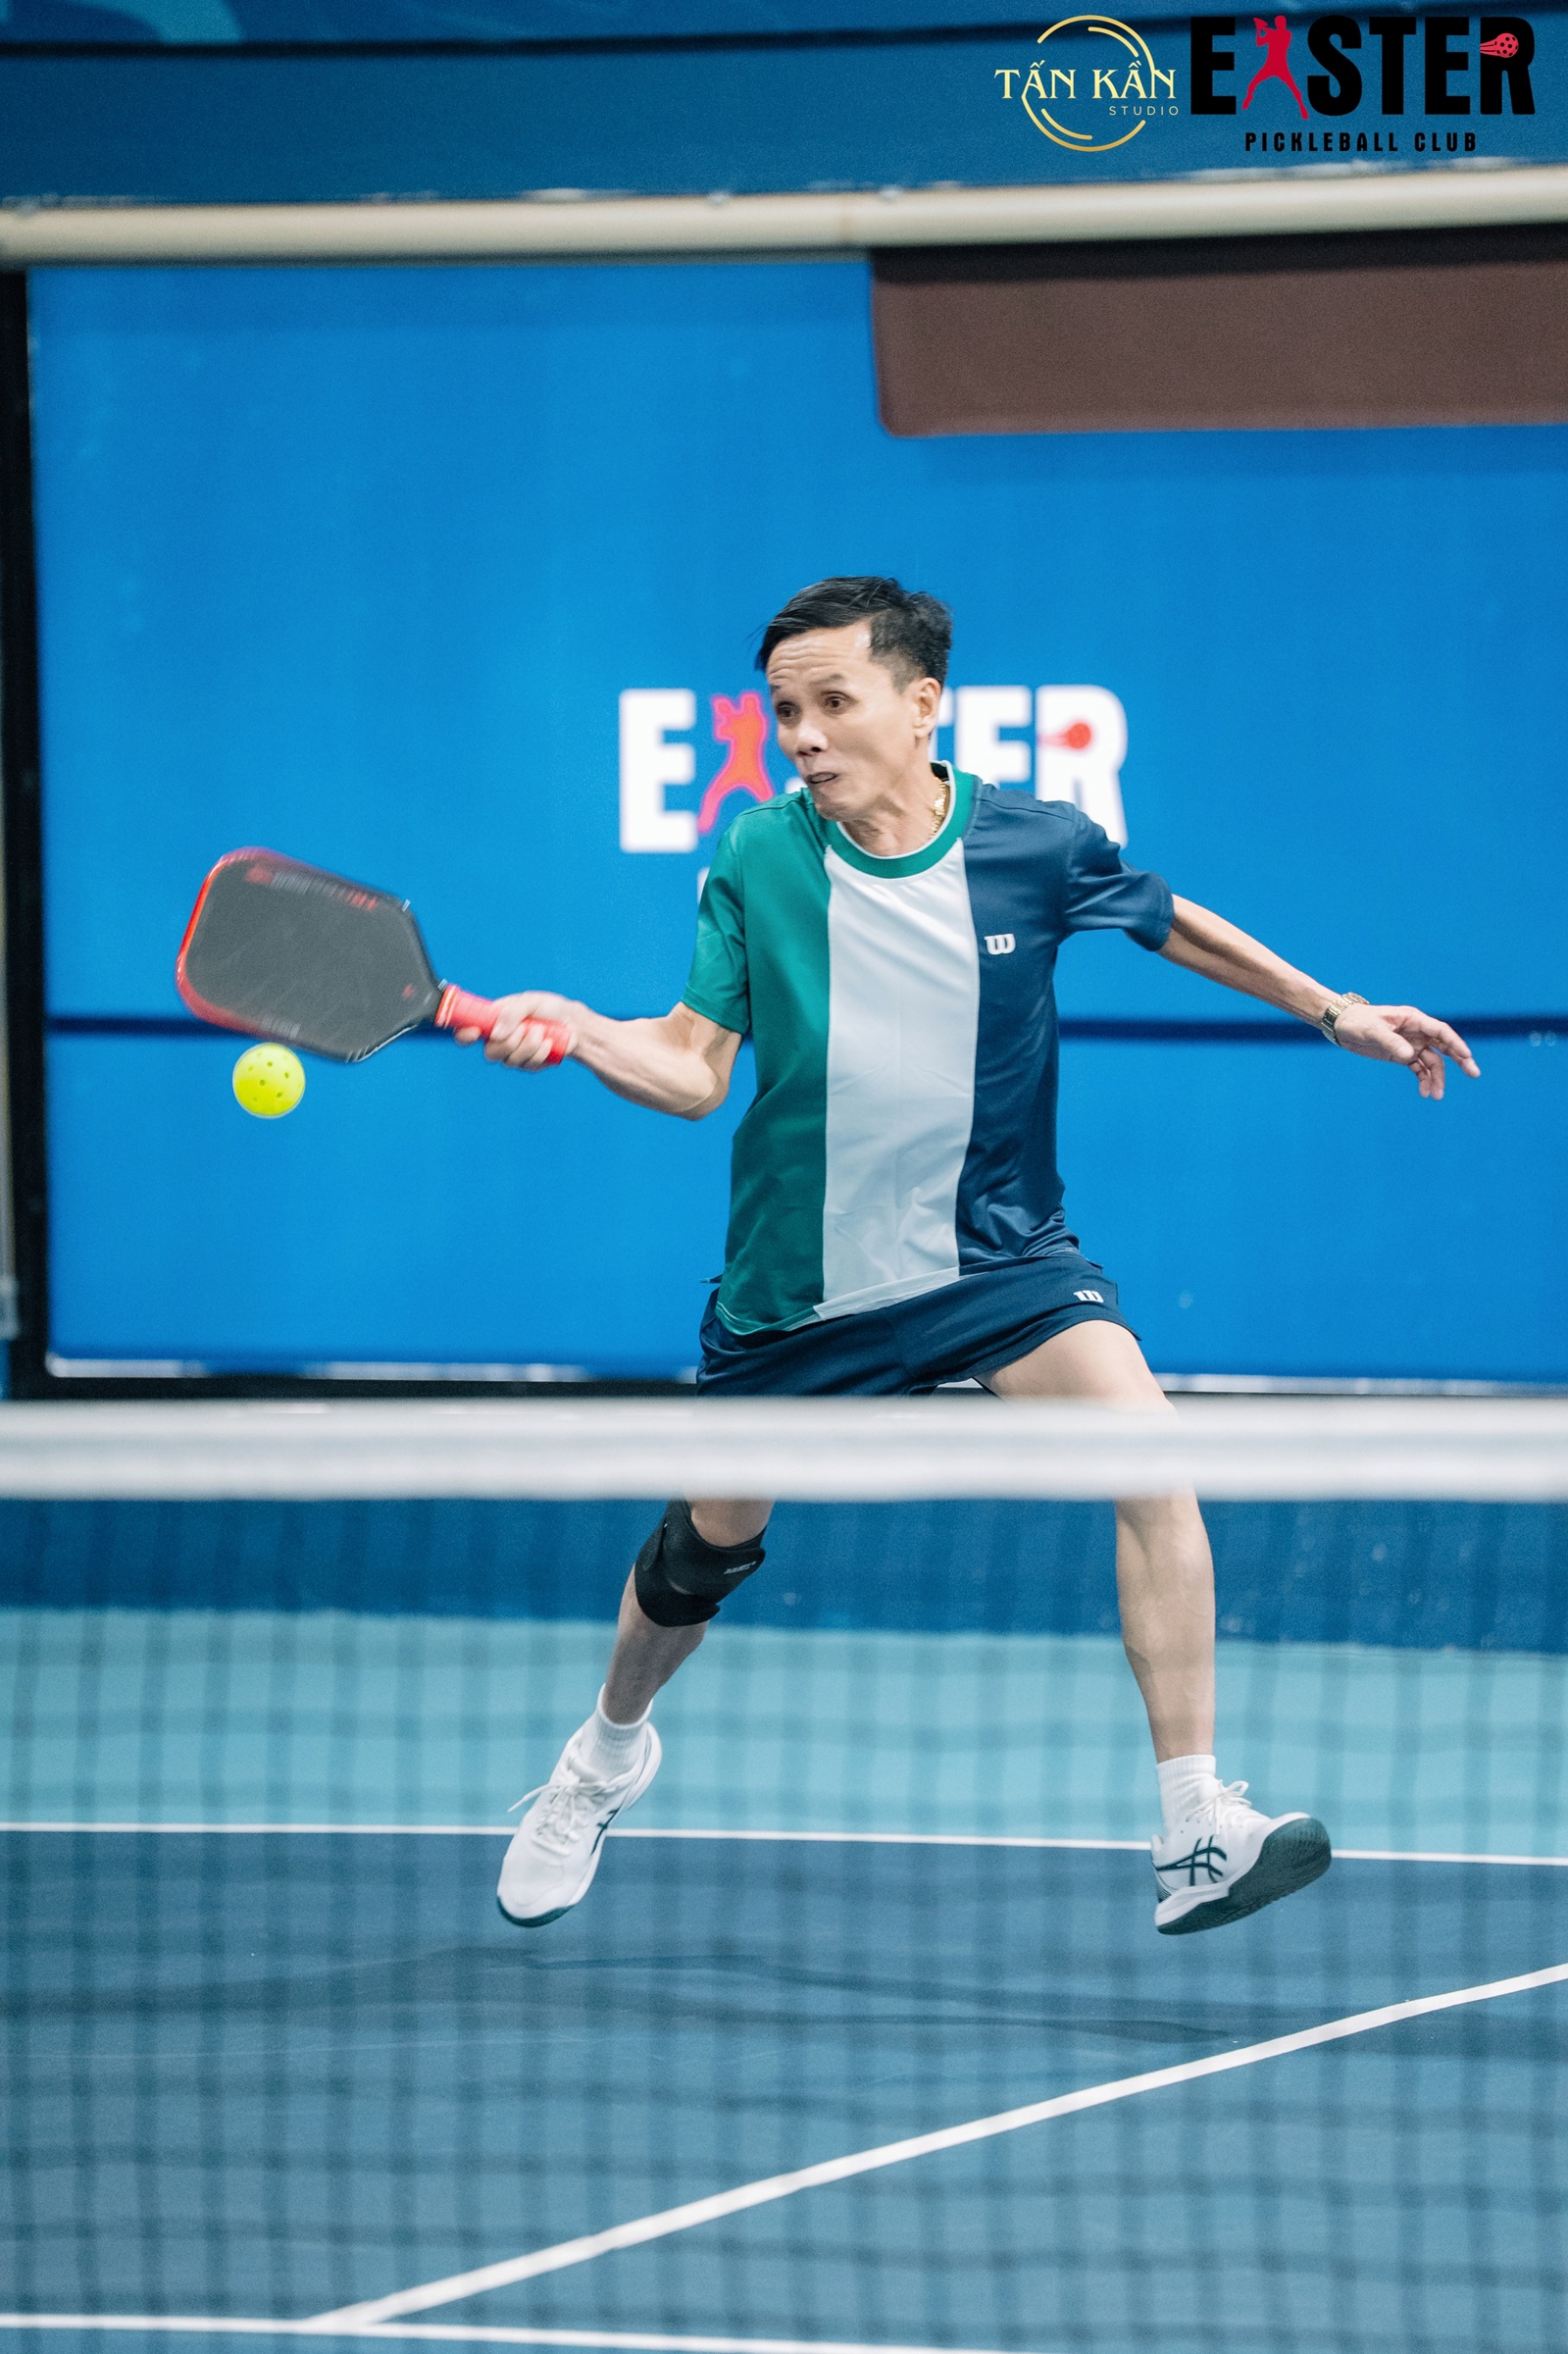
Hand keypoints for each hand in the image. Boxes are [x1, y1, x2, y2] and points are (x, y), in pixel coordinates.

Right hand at [454, 990, 577, 1070]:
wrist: (574, 1023)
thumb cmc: (550, 1008)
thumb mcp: (530, 1002)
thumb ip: (512, 1012)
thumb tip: (496, 1032)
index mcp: (494, 1020)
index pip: (468, 1030)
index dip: (464, 1034)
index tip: (475, 1032)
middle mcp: (500, 1039)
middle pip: (490, 1053)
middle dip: (509, 1043)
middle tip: (526, 1029)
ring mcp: (514, 1054)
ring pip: (510, 1061)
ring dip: (529, 1046)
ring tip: (542, 1032)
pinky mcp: (528, 1064)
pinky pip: (527, 1066)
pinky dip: (540, 1054)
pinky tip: (548, 1043)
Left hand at [1331, 1004, 1479, 1100]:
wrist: (1342, 1026)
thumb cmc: (1357, 1021)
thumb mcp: (1373, 1030)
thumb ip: (1391, 1042)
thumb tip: (1409, 1055)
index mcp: (1413, 1019)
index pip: (1440, 1031)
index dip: (1455, 1043)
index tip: (1466, 1057)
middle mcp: (1416, 1032)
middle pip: (1444, 1046)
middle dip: (1460, 1060)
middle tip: (1474, 1074)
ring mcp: (1411, 1044)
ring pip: (1432, 1062)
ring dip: (1437, 1078)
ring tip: (1437, 1096)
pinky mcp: (1402, 1056)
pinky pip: (1418, 1070)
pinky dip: (1423, 1081)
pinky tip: (1424, 1093)